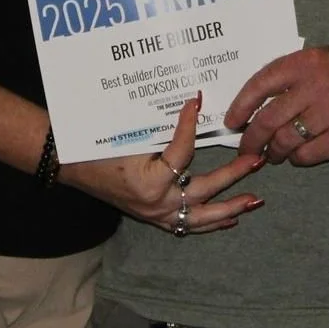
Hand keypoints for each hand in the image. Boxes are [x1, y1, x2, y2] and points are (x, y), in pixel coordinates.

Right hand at [62, 94, 264, 234]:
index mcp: (150, 181)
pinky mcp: (154, 218)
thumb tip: (192, 106)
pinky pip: (188, 225)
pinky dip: (211, 222)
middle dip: (234, 175)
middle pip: (205, 190)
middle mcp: (157, 203)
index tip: (198, 102)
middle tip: (256, 160)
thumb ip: (161, 129)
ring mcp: (156, 214)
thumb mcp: (129, 135)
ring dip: (230, 207)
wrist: (72, 167)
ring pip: (202, 217)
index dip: (191, 125)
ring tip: (255, 200)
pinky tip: (230, 218)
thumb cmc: (97, 149)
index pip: (182, 151)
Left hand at [225, 46, 328, 165]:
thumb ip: (295, 75)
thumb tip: (259, 101)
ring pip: (286, 140)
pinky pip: (309, 154)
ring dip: (274, 152)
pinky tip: (299, 156)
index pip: (261, 83)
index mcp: (307, 62)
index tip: (232, 121)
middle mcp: (317, 86)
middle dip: (252, 138)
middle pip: (269, 118)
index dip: (241, 105)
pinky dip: (299, 158)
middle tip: (247, 149)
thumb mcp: (326, 58)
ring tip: (273, 155)